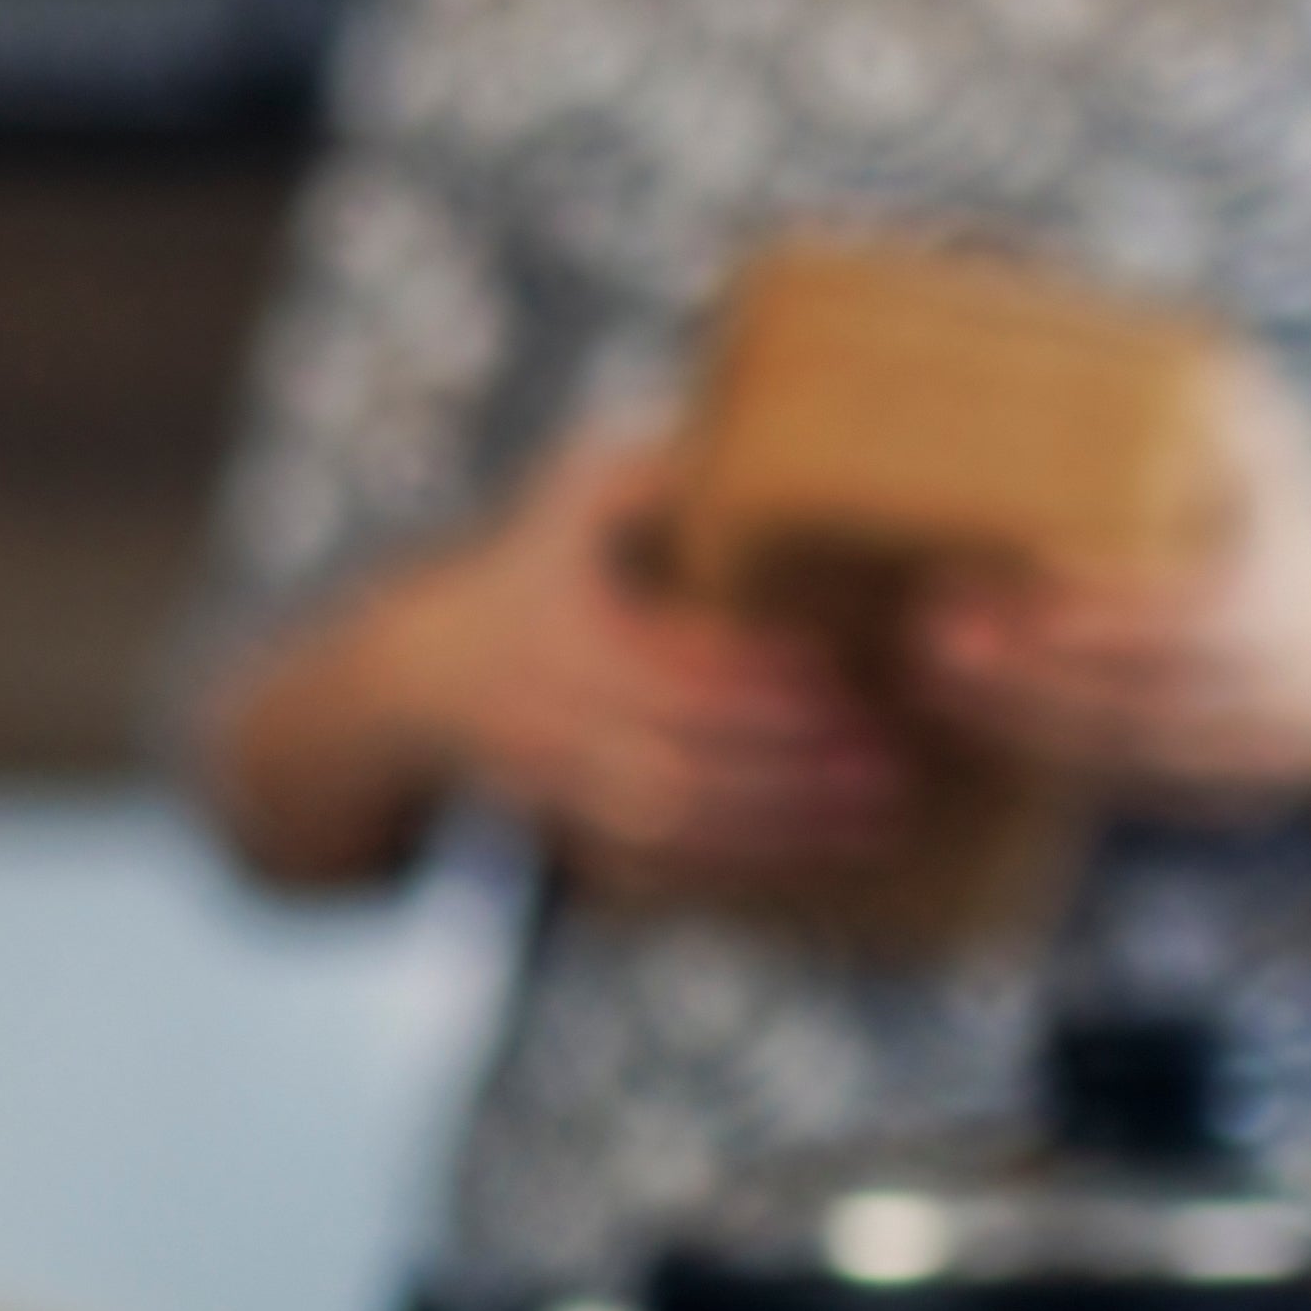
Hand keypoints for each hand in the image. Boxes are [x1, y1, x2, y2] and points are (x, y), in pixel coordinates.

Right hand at [377, 425, 914, 903]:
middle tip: (891, 755)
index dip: (763, 678)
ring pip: (677, 827)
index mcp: (565, 635)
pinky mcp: (571, 829)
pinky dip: (741, 869)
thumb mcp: (570, 495)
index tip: (848, 672)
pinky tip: (818, 854)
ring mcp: (559, 784)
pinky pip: (661, 870)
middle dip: (791, 769)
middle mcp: (554, 719)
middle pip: (685, 761)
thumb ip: (657, 472)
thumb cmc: (525, 568)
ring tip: (879, 812)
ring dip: (780, 831)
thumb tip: (758, 441)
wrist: (419, 679)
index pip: (676, 667)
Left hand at [904, 364, 1310, 818]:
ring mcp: (1245, 745)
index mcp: (1276, 594)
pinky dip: (1043, 753)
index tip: (995, 586)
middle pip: (1132, 694)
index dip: (1082, 617)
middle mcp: (1266, 681)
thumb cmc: (1297, 522)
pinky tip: (969, 718)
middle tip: (925, 633)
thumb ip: (1200, 391)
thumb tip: (1085, 314)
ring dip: (1013, 719)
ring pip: (1116, 750)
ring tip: (924, 673)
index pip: (1174, 615)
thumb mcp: (1270, 440)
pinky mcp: (1217, 792)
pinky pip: (1120, 782)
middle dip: (1024, 675)